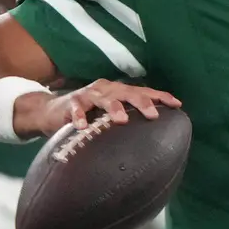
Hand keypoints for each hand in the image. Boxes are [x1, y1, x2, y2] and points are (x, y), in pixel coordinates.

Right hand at [14, 80, 181, 137]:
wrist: (51, 111)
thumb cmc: (88, 116)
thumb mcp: (109, 116)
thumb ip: (127, 122)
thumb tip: (153, 139)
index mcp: (119, 92)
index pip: (144, 91)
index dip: (160, 96)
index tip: (177, 104)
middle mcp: (107, 89)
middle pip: (128, 92)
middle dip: (142, 102)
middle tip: (153, 114)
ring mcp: (88, 94)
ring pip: (104, 97)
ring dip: (113, 107)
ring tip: (121, 119)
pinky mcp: (70, 103)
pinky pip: (76, 109)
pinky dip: (79, 117)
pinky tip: (82, 127)